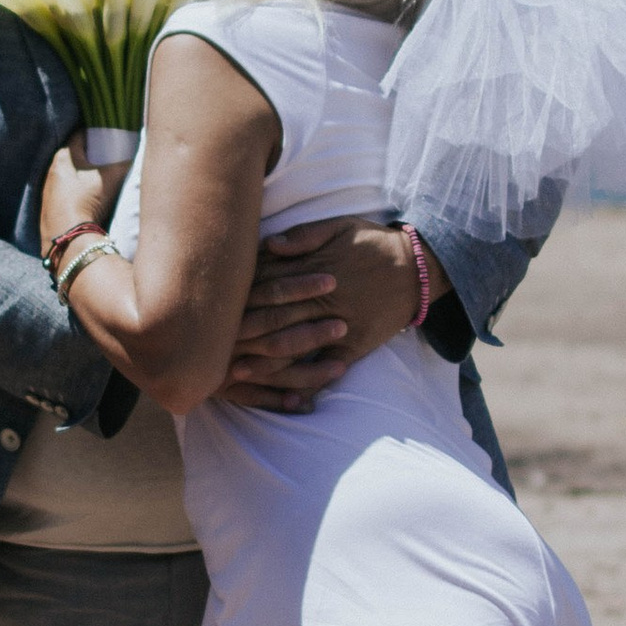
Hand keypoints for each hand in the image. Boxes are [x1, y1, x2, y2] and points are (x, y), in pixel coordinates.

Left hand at [39, 133, 125, 263]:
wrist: (68, 238)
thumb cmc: (87, 201)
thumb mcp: (111, 179)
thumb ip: (124, 163)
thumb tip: (137, 152)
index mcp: (63, 157)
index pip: (79, 136)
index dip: (93, 134)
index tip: (105, 135)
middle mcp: (51, 171)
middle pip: (72, 156)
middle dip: (87, 155)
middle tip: (104, 157)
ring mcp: (47, 191)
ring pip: (66, 176)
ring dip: (79, 175)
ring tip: (95, 179)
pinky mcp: (48, 208)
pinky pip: (63, 193)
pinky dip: (73, 192)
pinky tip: (84, 199)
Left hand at [223, 217, 436, 412]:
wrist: (416, 268)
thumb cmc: (372, 243)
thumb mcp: (339, 227)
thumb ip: (302, 236)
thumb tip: (270, 243)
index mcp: (313, 270)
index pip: (266, 286)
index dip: (238, 300)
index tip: (212, 309)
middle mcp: (321, 300)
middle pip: (272, 319)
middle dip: (240, 334)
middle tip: (208, 348)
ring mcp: (338, 325)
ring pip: (294, 347)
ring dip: (263, 362)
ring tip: (236, 374)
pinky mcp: (354, 345)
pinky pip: (328, 369)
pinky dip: (308, 385)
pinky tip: (288, 398)